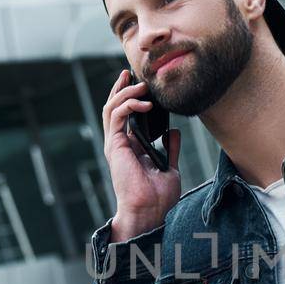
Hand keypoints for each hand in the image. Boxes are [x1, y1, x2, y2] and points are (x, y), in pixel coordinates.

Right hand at [101, 68, 181, 236]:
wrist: (149, 211)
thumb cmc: (158, 196)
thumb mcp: (169, 166)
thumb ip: (169, 148)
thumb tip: (173, 131)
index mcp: (130, 147)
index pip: (125, 116)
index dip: (131, 97)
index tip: (142, 83)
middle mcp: (119, 144)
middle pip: (114, 107)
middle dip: (121, 87)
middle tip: (131, 72)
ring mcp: (115, 144)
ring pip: (111, 108)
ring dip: (125, 92)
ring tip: (141, 84)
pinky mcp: (115, 146)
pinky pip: (116, 116)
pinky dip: (128, 105)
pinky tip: (143, 102)